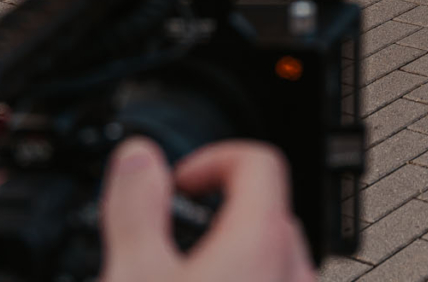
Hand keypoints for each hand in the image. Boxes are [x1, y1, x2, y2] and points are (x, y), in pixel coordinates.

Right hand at [100, 139, 310, 281]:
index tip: (180, 181)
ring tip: (183, 273)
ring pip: (275, 257)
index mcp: (261, 242)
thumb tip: (138, 158)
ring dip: (235, 253)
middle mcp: (294, 272)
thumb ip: (136, 208)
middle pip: (269, 211)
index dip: (213, 160)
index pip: (258, 161)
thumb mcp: (133, 277)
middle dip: (221, 211)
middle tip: (174, 232)